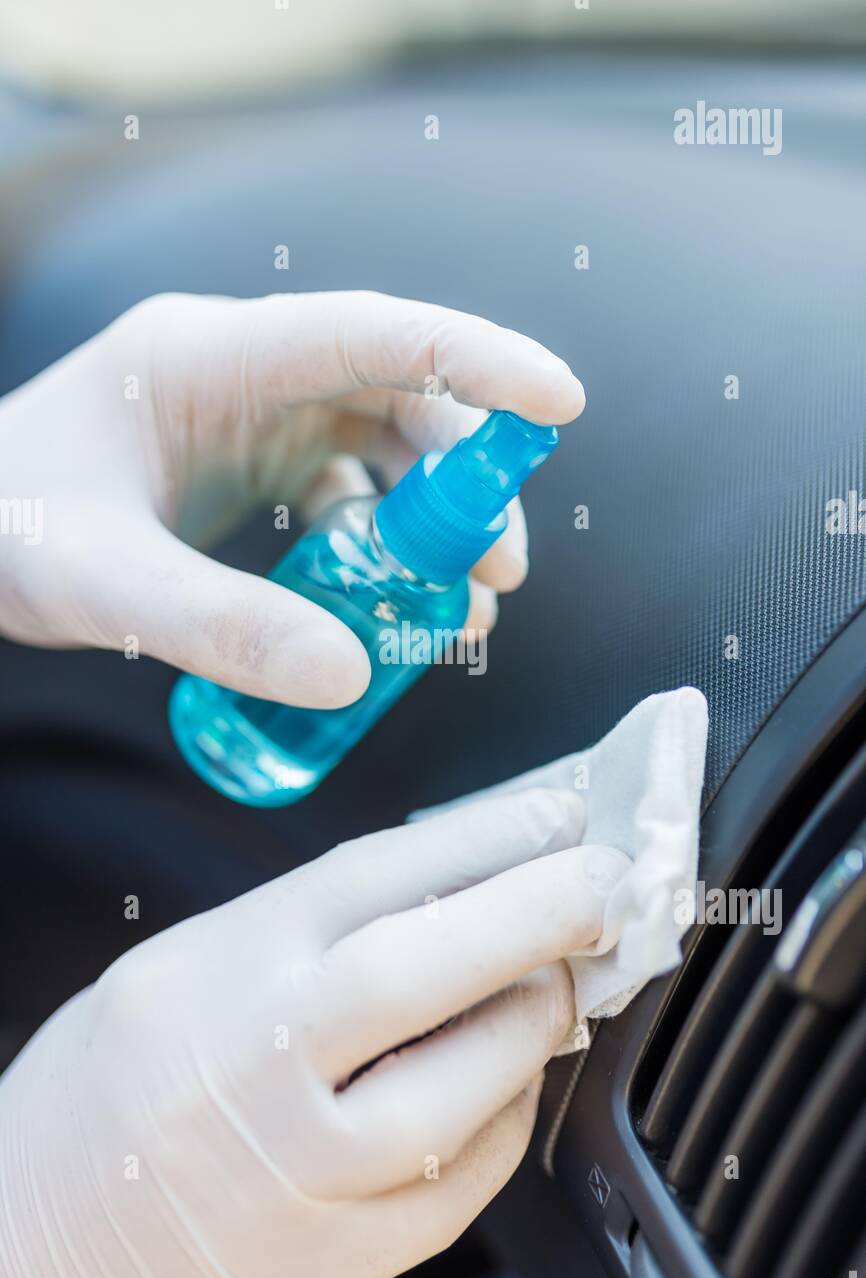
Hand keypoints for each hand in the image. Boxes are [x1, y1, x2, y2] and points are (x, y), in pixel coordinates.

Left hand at [0, 290, 583, 706]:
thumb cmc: (3, 532)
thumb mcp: (101, 583)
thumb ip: (218, 626)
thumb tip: (351, 675)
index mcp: (210, 356)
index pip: (369, 332)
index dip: (475, 359)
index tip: (561, 401)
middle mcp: (247, 372)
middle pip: (397, 395)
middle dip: (465, 480)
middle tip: (501, 573)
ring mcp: (254, 417)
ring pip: (385, 447)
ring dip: (435, 521)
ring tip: (466, 608)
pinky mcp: (255, 465)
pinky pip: (349, 493)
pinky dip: (386, 548)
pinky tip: (396, 606)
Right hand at [0, 788, 626, 1277]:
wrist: (41, 1227)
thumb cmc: (114, 1084)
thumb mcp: (191, 962)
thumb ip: (314, 928)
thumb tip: (457, 885)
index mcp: (218, 968)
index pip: (372, 877)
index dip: (488, 835)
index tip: (558, 815)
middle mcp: (252, 1066)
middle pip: (422, 968)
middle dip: (538, 912)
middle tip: (604, 884)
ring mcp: (292, 1172)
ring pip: (457, 1091)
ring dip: (535, 1025)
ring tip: (561, 985)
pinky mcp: (327, 1257)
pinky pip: (458, 1190)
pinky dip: (508, 1124)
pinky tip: (514, 1084)